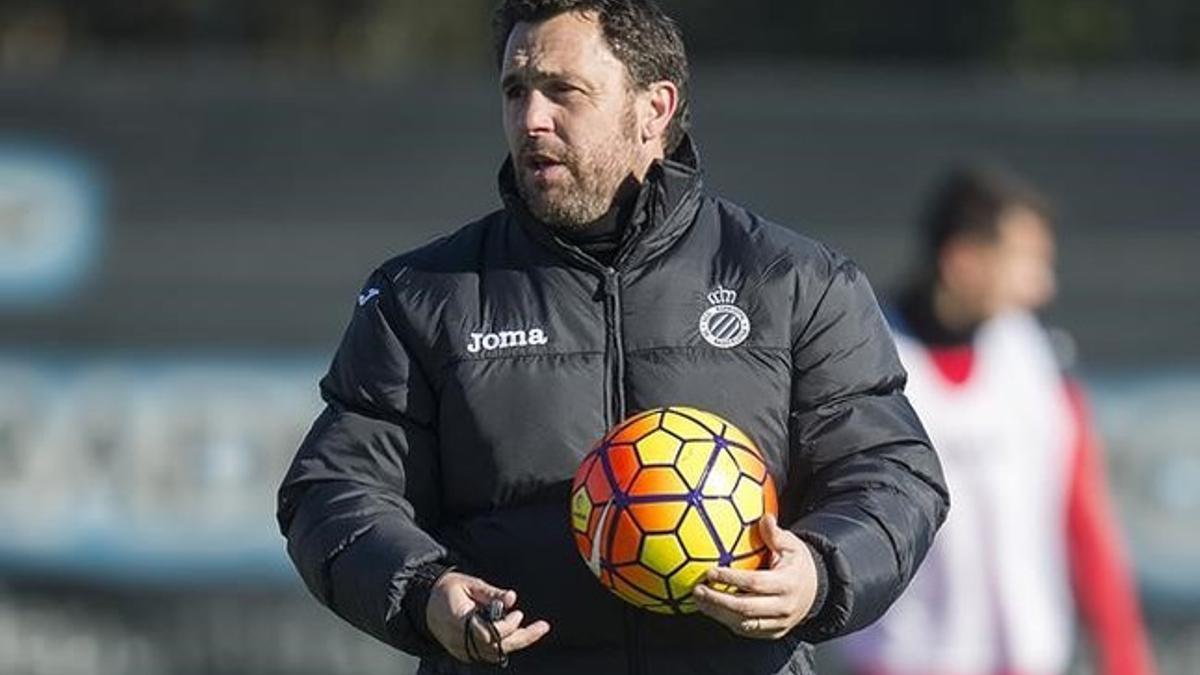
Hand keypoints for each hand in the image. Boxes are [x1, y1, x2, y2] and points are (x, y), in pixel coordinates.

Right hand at [425, 571, 550, 663]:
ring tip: (537, 630)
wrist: (425, 603)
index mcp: (460, 620)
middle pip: (496, 648)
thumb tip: (512, 598)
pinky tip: (519, 634)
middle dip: (522, 638)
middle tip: (542, 627)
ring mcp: (462, 649)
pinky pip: (489, 654)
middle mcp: (460, 640)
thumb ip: (491, 593)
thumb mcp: (469, 583)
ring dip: (517, 642)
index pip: (488, 633)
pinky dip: (505, 645)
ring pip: (495, 654)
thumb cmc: (448, 590)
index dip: (506, 626)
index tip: (518, 612)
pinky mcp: (465, 653)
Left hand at [692, 514, 819, 639]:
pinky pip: (748, 631)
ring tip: (699, 601)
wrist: (816, 590)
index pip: (755, 583)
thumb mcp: (792, 545)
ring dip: (718, 614)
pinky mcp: (773, 632)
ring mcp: (779, 623)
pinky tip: (712, 610)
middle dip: (718, 601)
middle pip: (746, 608)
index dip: (731, 579)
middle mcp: (784, 607)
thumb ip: (775, 534)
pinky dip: (728, 622)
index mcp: (787, 583)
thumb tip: (764, 518)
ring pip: (744, 624)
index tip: (710, 572)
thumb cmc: (798, 564)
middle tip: (698, 590)